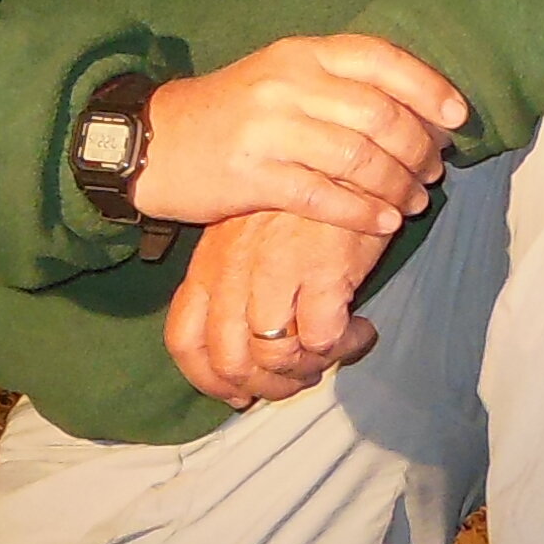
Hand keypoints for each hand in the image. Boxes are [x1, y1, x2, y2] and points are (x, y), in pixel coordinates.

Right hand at [133, 34, 464, 232]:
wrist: (155, 142)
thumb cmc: (230, 113)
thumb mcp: (279, 78)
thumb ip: (336, 85)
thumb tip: (412, 107)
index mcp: (301, 54)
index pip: (380, 59)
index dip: (427, 86)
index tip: (458, 116)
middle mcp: (287, 85)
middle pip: (378, 114)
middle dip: (418, 148)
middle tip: (433, 171)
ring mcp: (268, 131)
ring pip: (357, 159)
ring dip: (397, 185)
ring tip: (414, 202)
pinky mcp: (252, 177)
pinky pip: (324, 197)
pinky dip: (362, 213)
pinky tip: (383, 224)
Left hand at [167, 211, 386, 406]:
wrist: (349, 150)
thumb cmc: (300, 198)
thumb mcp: (249, 235)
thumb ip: (240, 286)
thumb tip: (247, 356)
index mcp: (209, 264)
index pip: (184, 340)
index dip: (208, 379)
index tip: (239, 392)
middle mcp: (234, 271)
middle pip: (229, 361)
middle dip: (265, 387)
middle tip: (299, 377)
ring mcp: (276, 271)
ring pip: (273, 358)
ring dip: (305, 371)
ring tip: (331, 353)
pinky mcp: (322, 270)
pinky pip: (321, 341)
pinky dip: (340, 349)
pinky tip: (358, 331)